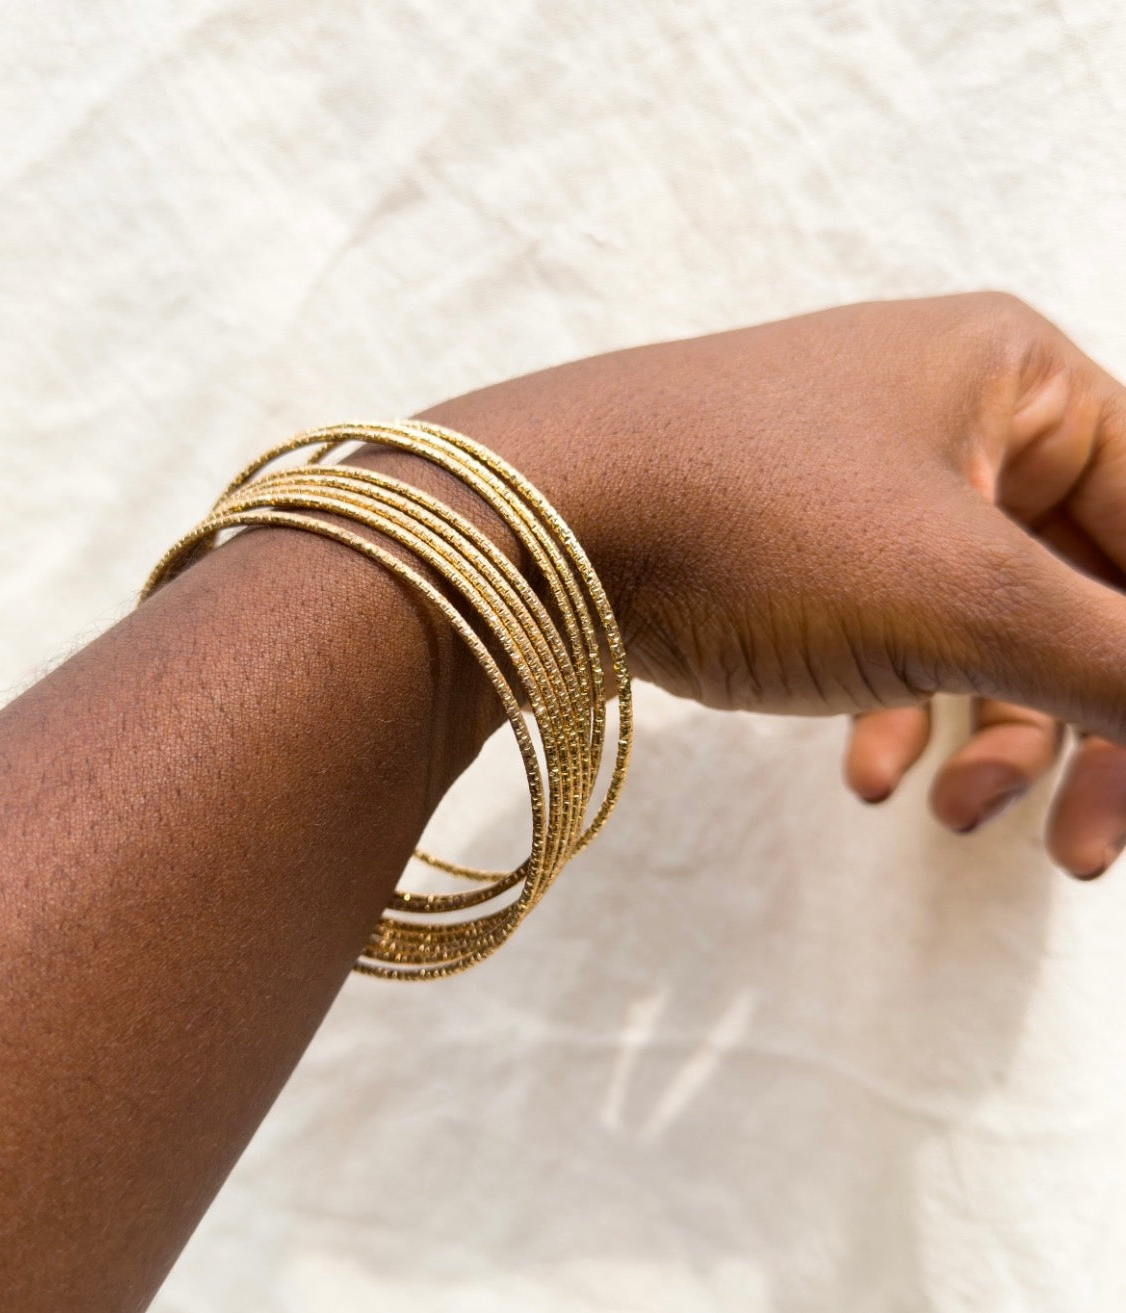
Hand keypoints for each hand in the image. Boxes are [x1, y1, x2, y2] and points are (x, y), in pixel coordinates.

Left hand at [420, 292, 1125, 877]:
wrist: (521, 529)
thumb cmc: (747, 527)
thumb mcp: (961, 599)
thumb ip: (1122, 662)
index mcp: (1019, 377)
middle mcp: (952, 410)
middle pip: (1086, 585)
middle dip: (1090, 724)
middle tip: (1083, 852)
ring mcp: (864, 479)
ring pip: (987, 623)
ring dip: (994, 734)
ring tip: (953, 816)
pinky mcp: (794, 544)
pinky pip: (893, 632)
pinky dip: (899, 709)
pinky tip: (865, 780)